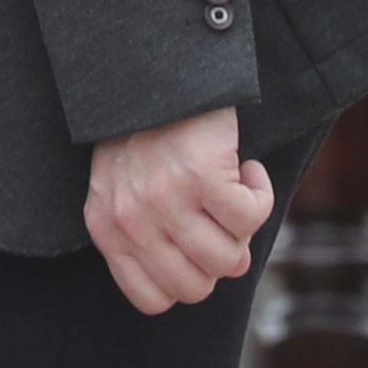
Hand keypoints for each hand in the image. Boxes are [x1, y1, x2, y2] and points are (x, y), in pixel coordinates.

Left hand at [84, 105, 278, 315]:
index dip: (186, 280)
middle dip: (218, 257)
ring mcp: (165, 200)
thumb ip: (168, 239)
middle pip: (195, 287)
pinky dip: (259, 193)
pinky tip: (244, 167)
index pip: (152, 299)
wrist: (154, 68)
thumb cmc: (147, 130)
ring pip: (228, 259)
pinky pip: (250, 217)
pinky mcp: (200, 177)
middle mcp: (131, 221)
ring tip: (230, 187)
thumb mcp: (134, 189)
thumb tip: (235, 269)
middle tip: (218, 217)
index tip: (196, 246)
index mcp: (107, 229)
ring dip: (242, 226)